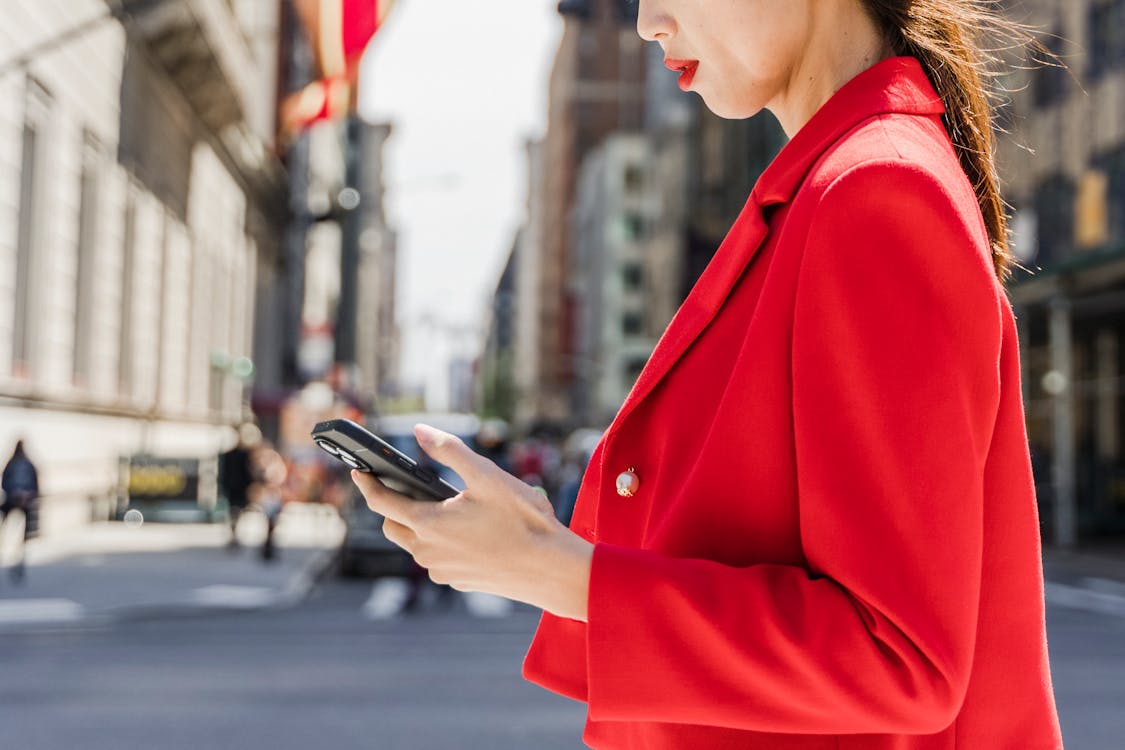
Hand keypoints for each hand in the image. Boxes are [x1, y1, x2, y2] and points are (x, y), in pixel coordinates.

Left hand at [350, 424, 592, 620]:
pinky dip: (441, 545)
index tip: (358, 472)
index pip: (381, 503)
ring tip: (447, 509)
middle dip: (394, 507)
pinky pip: (437, 561)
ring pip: (415, 546)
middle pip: (394, 527)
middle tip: (411, 489)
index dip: (367, 484)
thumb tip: (420, 431)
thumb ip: (450, 450)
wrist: (550, 570)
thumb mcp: (487, 476)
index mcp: (429, 523)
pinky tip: (469, 534)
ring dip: (419, 527)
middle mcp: (428, 552)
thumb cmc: (523, 522)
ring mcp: (442, 571)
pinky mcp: (458, 582)